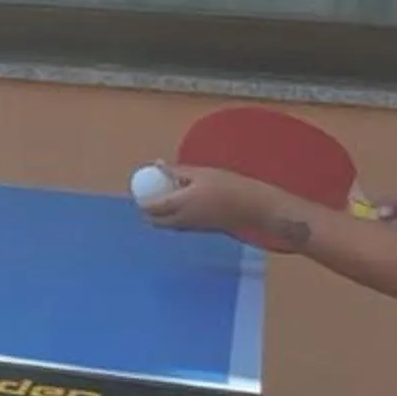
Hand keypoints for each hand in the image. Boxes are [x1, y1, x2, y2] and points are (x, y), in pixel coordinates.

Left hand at [143, 164, 309, 247]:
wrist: (257, 208)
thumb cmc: (230, 186)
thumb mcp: (202, 173)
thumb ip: (177, 171)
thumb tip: (157, 165)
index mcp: (181, 204)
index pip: (152, 208)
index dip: (142, 203)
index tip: (139, 193)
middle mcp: (185, 220)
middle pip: (158, 222)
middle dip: (150, 214)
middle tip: (149, 199)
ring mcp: (195, 228)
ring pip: (171, 226)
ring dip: (163, 218)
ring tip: (165, 200)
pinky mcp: (206, 230)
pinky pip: (184, 226)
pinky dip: (177, 219)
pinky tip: (184, 205)